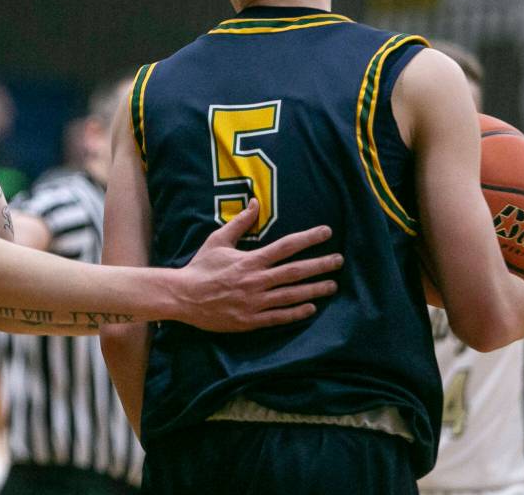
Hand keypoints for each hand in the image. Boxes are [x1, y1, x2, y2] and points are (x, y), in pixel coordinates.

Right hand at [174, 200, 341, 331]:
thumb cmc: (201, 266)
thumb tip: (255, 203)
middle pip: (295, 272)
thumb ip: (239, 223)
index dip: (309, 238)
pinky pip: (279, 317)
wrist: (184, 297)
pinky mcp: (251, 320)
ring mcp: (256, 302)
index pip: (286, 246)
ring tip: (332, 285)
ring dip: (314, 290)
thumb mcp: (218, 240)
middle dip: (320, 265)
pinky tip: (311, 308)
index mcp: (250, 260)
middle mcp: (257, 281)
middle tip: (338, 261)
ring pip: (292, 296)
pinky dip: (296, 312)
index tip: (326, 232)